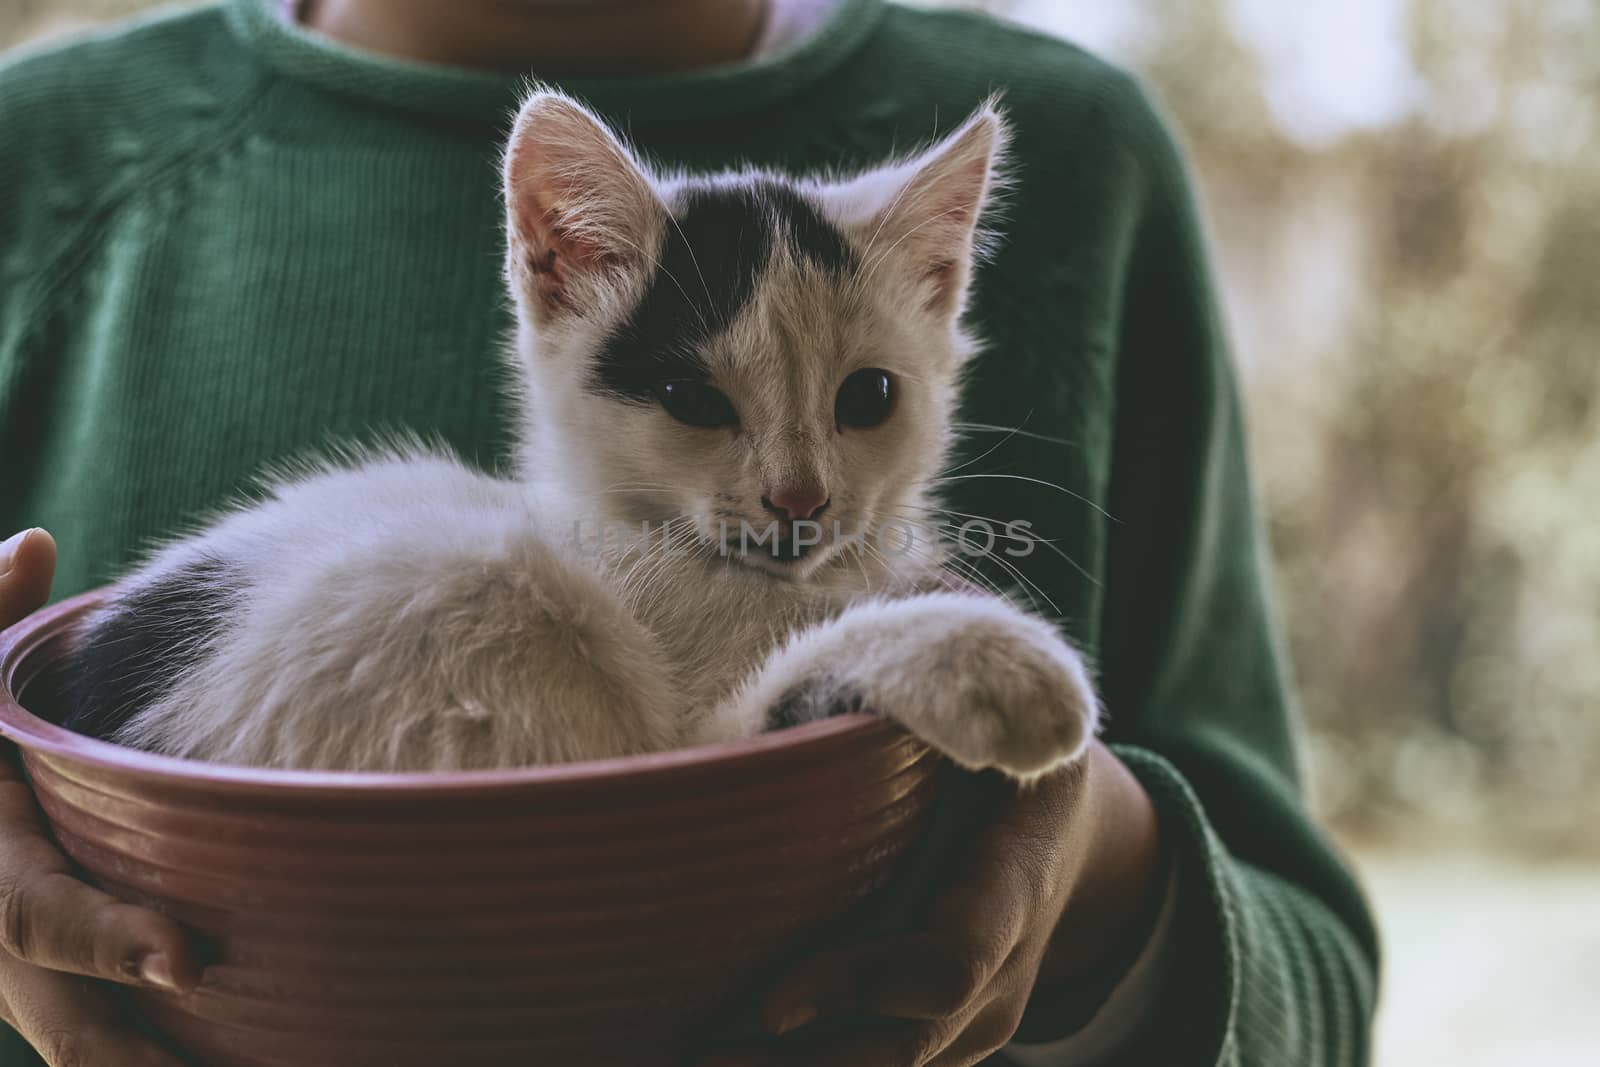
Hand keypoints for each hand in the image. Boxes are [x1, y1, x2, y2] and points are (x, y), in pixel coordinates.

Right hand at [0, 529, 199, 1065]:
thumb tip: (32, 541)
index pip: (42, 917)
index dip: (109, 942)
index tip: (187, 961)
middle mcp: (6, 940)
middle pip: (70, 1026)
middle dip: (140, 1060)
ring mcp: (30, 985)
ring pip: (90, 1054)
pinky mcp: (62, 997)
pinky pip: (109, 1048)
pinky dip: (161, 1066)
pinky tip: (267, 1062)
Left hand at [700, 743, 1163, 1066]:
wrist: (1071, 833)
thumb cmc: (993, 754)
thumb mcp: (985, 721)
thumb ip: (914, 712)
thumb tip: (790, 717)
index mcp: (1015, 872)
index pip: (951, 959)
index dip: (864, 985)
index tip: (774, 1003)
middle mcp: (1009, 965)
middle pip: (907, 1044)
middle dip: (805, 1064)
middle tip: (698, 1057)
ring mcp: (985, 1014)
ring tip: (691, 1058)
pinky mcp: (953, 1038)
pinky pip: (884, 1063)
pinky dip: (811, 1064)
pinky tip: (728, 1050)